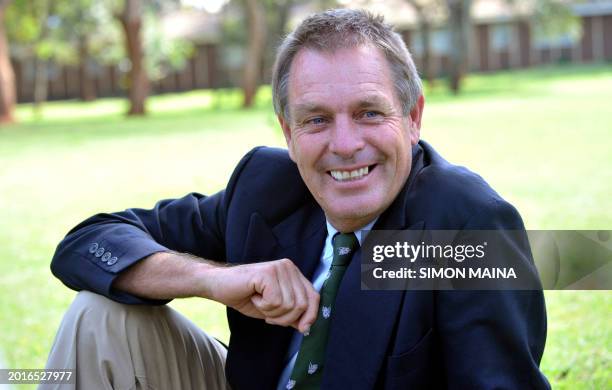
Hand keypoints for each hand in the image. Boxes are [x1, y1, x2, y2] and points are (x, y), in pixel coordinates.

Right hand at [203, 259, 318, 332]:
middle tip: (268, 313)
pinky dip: (263, 306)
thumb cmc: (246, 296)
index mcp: (293, 274)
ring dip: (271, 312)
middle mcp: (289, 267)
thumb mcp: (274, 309)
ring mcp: (279, 268)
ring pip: (289, 305)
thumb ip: (292, 314)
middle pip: (302, 304)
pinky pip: (275, 301)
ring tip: (259, 301)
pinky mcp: (268, 273)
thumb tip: (307, 326)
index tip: (302, 329)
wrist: (219, 285)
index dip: (311, 316)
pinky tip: (254, 296)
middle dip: (285, 318)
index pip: (314, 297)